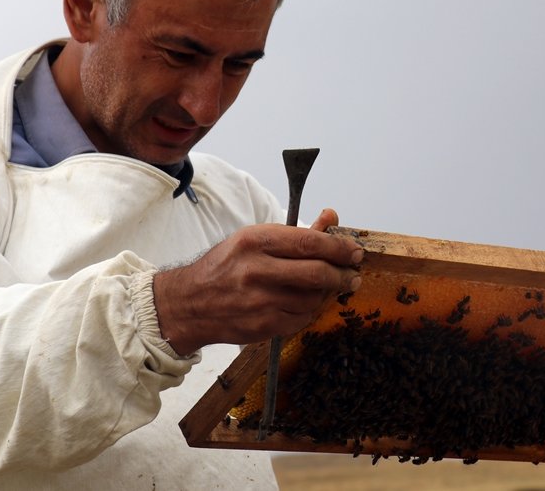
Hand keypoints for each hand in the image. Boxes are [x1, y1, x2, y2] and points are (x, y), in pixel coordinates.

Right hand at [153, 208, 361, 355]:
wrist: (190, 304)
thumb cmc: (225, 267)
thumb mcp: (254, 240)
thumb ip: (296, 232)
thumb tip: (331, 218)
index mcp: (254, 241)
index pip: (309, 242)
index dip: (338, 247)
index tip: (354, 251)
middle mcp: (256, 270)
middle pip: (317, 273)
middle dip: (343, 274)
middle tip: (353, 273)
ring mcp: (259, 301)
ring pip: (313, 298)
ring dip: (325, 293)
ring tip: (324, 287)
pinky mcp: (262, 326)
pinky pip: (302, 318)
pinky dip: (309, 310)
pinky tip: (303, 302)